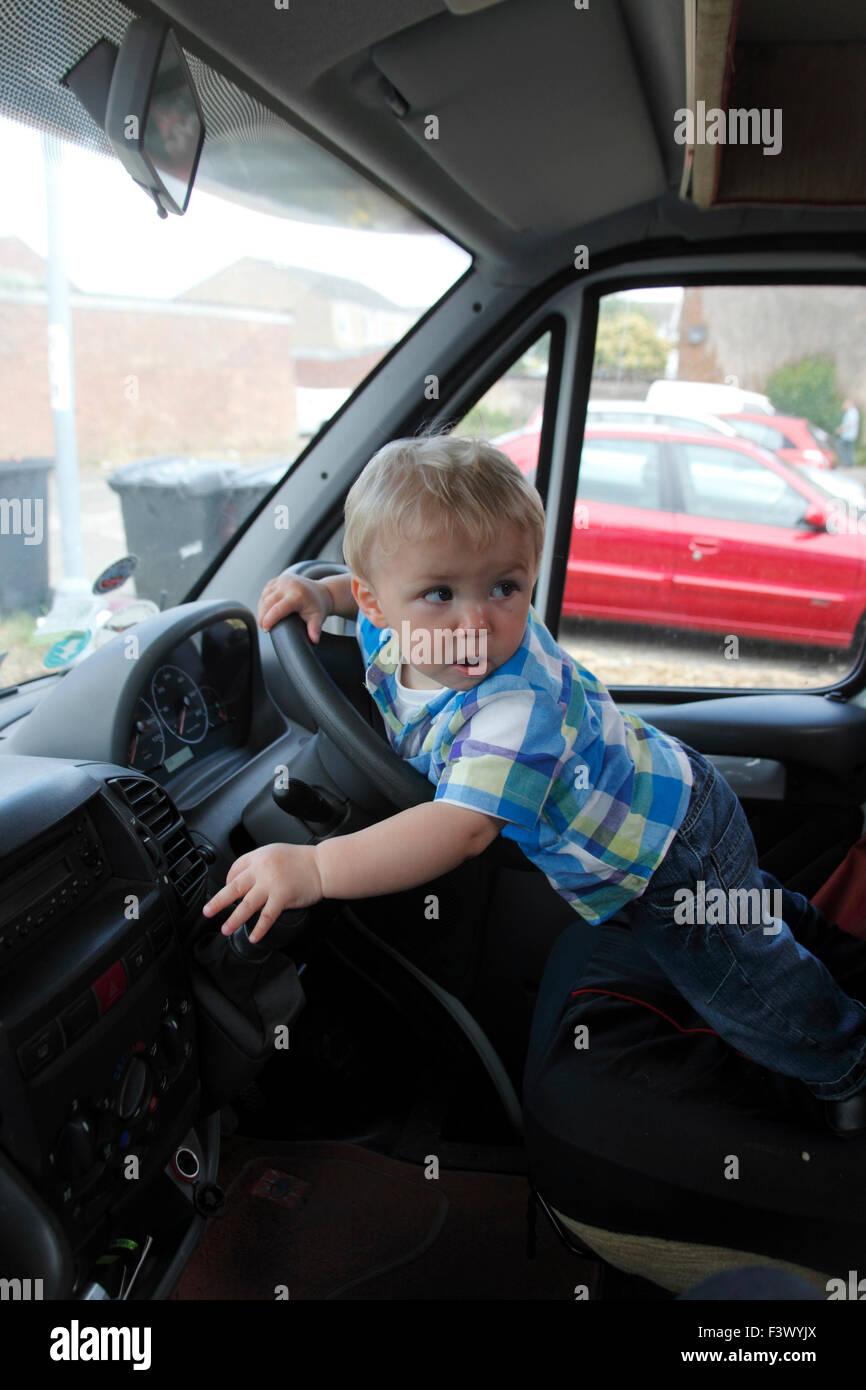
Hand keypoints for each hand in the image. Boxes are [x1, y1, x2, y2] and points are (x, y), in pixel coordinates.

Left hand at [202, 843, 322, 942]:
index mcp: (259, 856)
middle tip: (208, 911)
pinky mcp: (282, 896)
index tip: (225, 890)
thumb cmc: (303, 860)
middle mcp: (262, 869)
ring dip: (234, 919)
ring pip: (246, 904)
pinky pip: (266, 916)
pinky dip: (259, 928)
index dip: (227, 881)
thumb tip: (246, 879)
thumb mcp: (276, 853)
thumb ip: (260, 864)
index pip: (235, 868)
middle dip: (218, 901)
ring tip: (226, 929)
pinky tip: (254, 936)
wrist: (322, 865)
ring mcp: (271, 884)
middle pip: (233, 887)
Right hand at [257, 573, 333, 641]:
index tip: (266, 629)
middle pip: (268, 602)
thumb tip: (314, 640)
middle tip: (263, 628)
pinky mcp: (278, 579)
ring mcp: (282, 580)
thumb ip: (314, 629)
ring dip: (261, 609)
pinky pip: (266, 591)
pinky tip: (264, 610)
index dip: (269, 620)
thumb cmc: (317, 606)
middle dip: (263, 616)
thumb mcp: (318, 618)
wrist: (320, 592)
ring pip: (265, 596)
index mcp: (297, 595)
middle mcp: (288, 585)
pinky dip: (263, 601)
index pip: (278, 609)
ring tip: (262, 621)